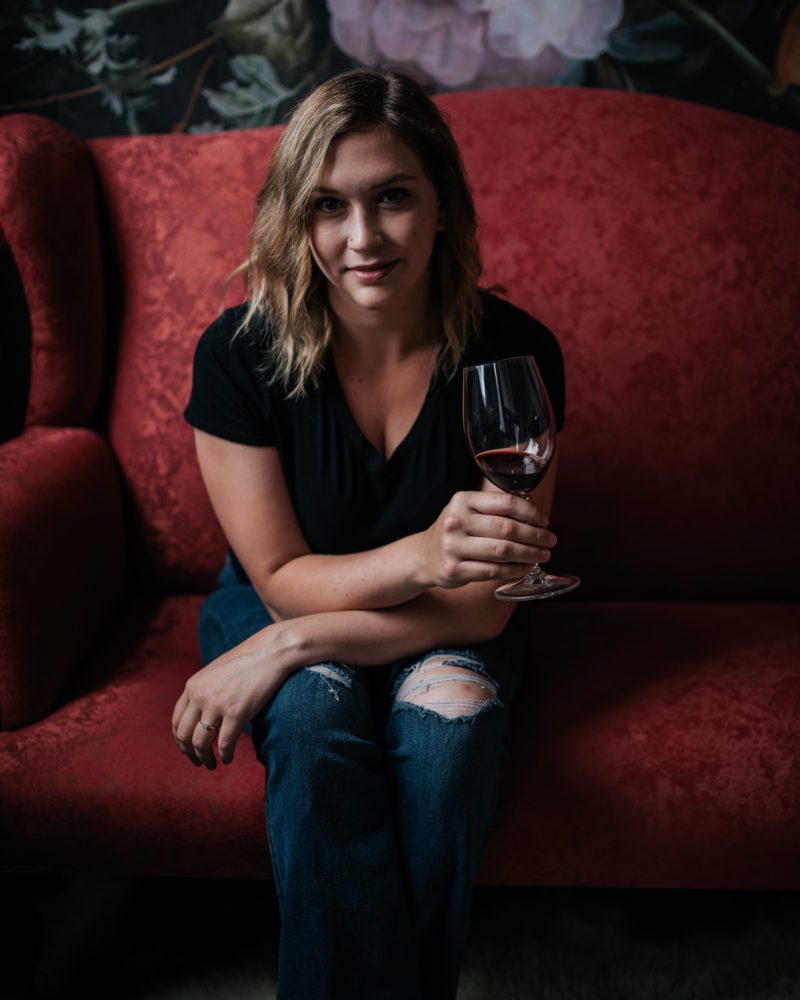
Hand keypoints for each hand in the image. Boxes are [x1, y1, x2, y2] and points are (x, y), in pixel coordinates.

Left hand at [171, 623, 294, 769]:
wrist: (271, 651)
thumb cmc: (247, 661)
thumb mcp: (216, 672)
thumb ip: (205, 690)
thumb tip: (202, 715)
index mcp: (193, 685)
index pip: (176, 721)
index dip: (180, 740)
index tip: (187, 749)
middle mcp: (200, 696)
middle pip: (184, 736)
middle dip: (189, 754)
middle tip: (199, 762)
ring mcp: (217, 705)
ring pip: (201, 744)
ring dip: (205, 759)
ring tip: (212, 765)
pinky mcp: (237, 713)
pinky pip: (224, 744)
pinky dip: (225, 755)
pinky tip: (228, 758)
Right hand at [417, 490, 556, 589]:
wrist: (424, 556)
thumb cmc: (457, 531)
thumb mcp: (468, 510)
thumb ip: (496, 508)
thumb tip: (536, 514)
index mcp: (463, 500)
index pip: (506, 502)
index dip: (531, 512)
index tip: (544, 522)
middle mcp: (456, 521)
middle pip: (507, 528)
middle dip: (535, 536)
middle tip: (550, 541)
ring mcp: (454, 546)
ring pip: (503, 551)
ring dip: (529, 554)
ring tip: (543, 555)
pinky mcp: (455, 569)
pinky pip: (493, 570)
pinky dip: (515, 570)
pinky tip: (526, 567)